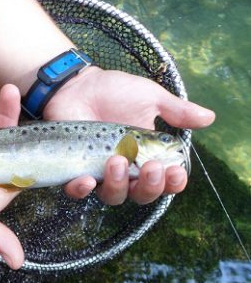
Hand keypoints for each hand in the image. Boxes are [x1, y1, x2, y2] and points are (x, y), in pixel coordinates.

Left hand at [43, 67, 215, 204]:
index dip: (172, 183)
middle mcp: (125, 170)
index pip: (164, 181)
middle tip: (150, 166)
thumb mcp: (150, 98)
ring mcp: (99, 172)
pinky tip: (87, 180)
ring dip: (119, 184)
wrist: (78, 86)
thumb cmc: (114, 92)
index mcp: (145, 157)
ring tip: (117, 161)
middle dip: (150, 185)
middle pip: (141, 194)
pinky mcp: (73, 171)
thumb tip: (209, 118)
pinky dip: (82, 190)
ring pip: (113, 196)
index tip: (176, 171)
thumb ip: (176, 111)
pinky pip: (76, 191)